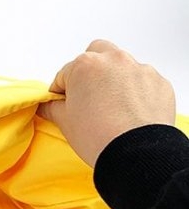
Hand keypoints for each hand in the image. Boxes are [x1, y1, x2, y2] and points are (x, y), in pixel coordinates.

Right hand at [37, 39, 175, 166]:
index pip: (64, 75)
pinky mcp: (159, 83)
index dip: (60, 92)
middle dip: (89, 72)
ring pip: (122, 67)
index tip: (63, 105)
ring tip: (112, 108)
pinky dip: (136, 93)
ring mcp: (139, 69)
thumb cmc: (98, 136)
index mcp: (85, 66)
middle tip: (87, 96)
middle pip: (96, 54)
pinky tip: (130, 113)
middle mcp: (113, 60)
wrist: (135, 153)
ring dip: (114, 80)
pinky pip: (143, 82)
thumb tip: (49, 106)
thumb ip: (52, 108)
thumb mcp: (65, 122)